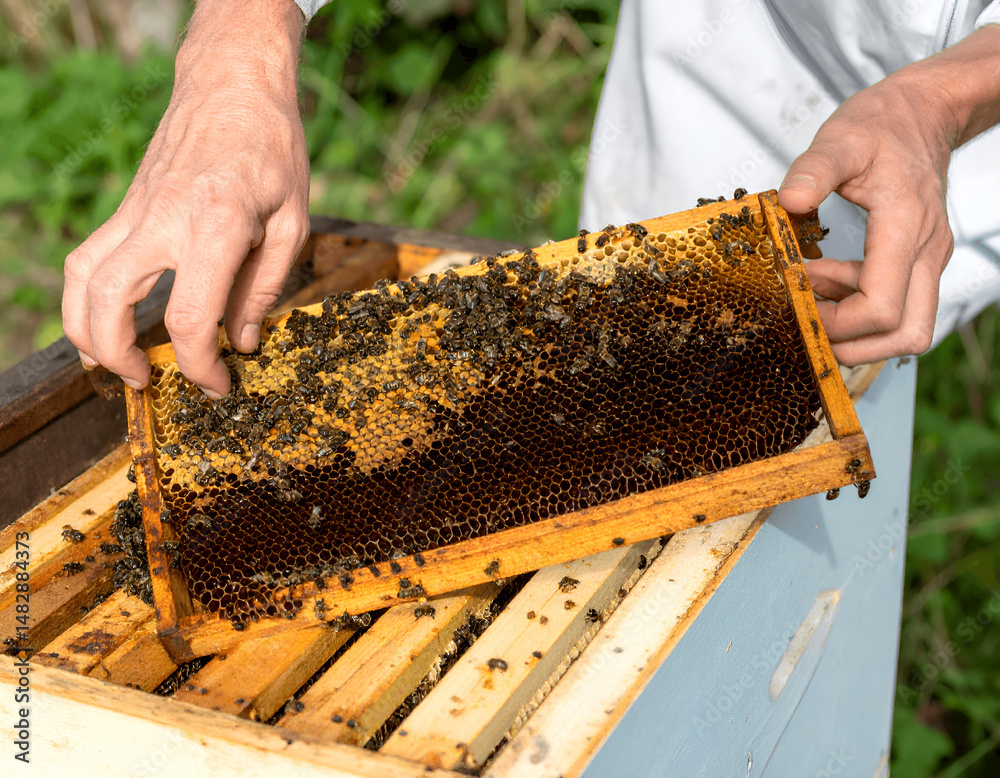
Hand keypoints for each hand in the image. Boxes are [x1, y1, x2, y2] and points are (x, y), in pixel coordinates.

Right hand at [62, 0, 309, 396]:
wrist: (233, 85)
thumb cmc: (274, 150)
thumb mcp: (293, 222)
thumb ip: (265, 287)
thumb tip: (242, 343)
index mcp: (216, 224)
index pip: (190, 315)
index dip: (199, 366)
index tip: (218, 387)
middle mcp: (163, 217)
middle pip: (109, 300)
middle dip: (119, 355)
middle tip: (149, 383)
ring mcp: (136, 208)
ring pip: (82, 277)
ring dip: (84, 330)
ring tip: (114, 364)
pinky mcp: (126, 205)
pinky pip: (89, 256)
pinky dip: (87, 297)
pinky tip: (109, 320)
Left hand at [778, 25, 999, 365]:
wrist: (924, 111)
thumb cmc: (883, 124)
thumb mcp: (841, 139)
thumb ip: (813, 169)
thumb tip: (788, 200)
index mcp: (906, 228)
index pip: (882, 309)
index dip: (837, 322)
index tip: (800, 303)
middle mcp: (926, 252)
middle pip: (906, 335)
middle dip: (854, 345)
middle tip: (809, 321)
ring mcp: (928, 260)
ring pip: (908, 329)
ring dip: (858, 330)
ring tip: (814, 295)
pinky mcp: (920, 261)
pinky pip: (900, 307)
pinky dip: (861, 309)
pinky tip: (825, 279)